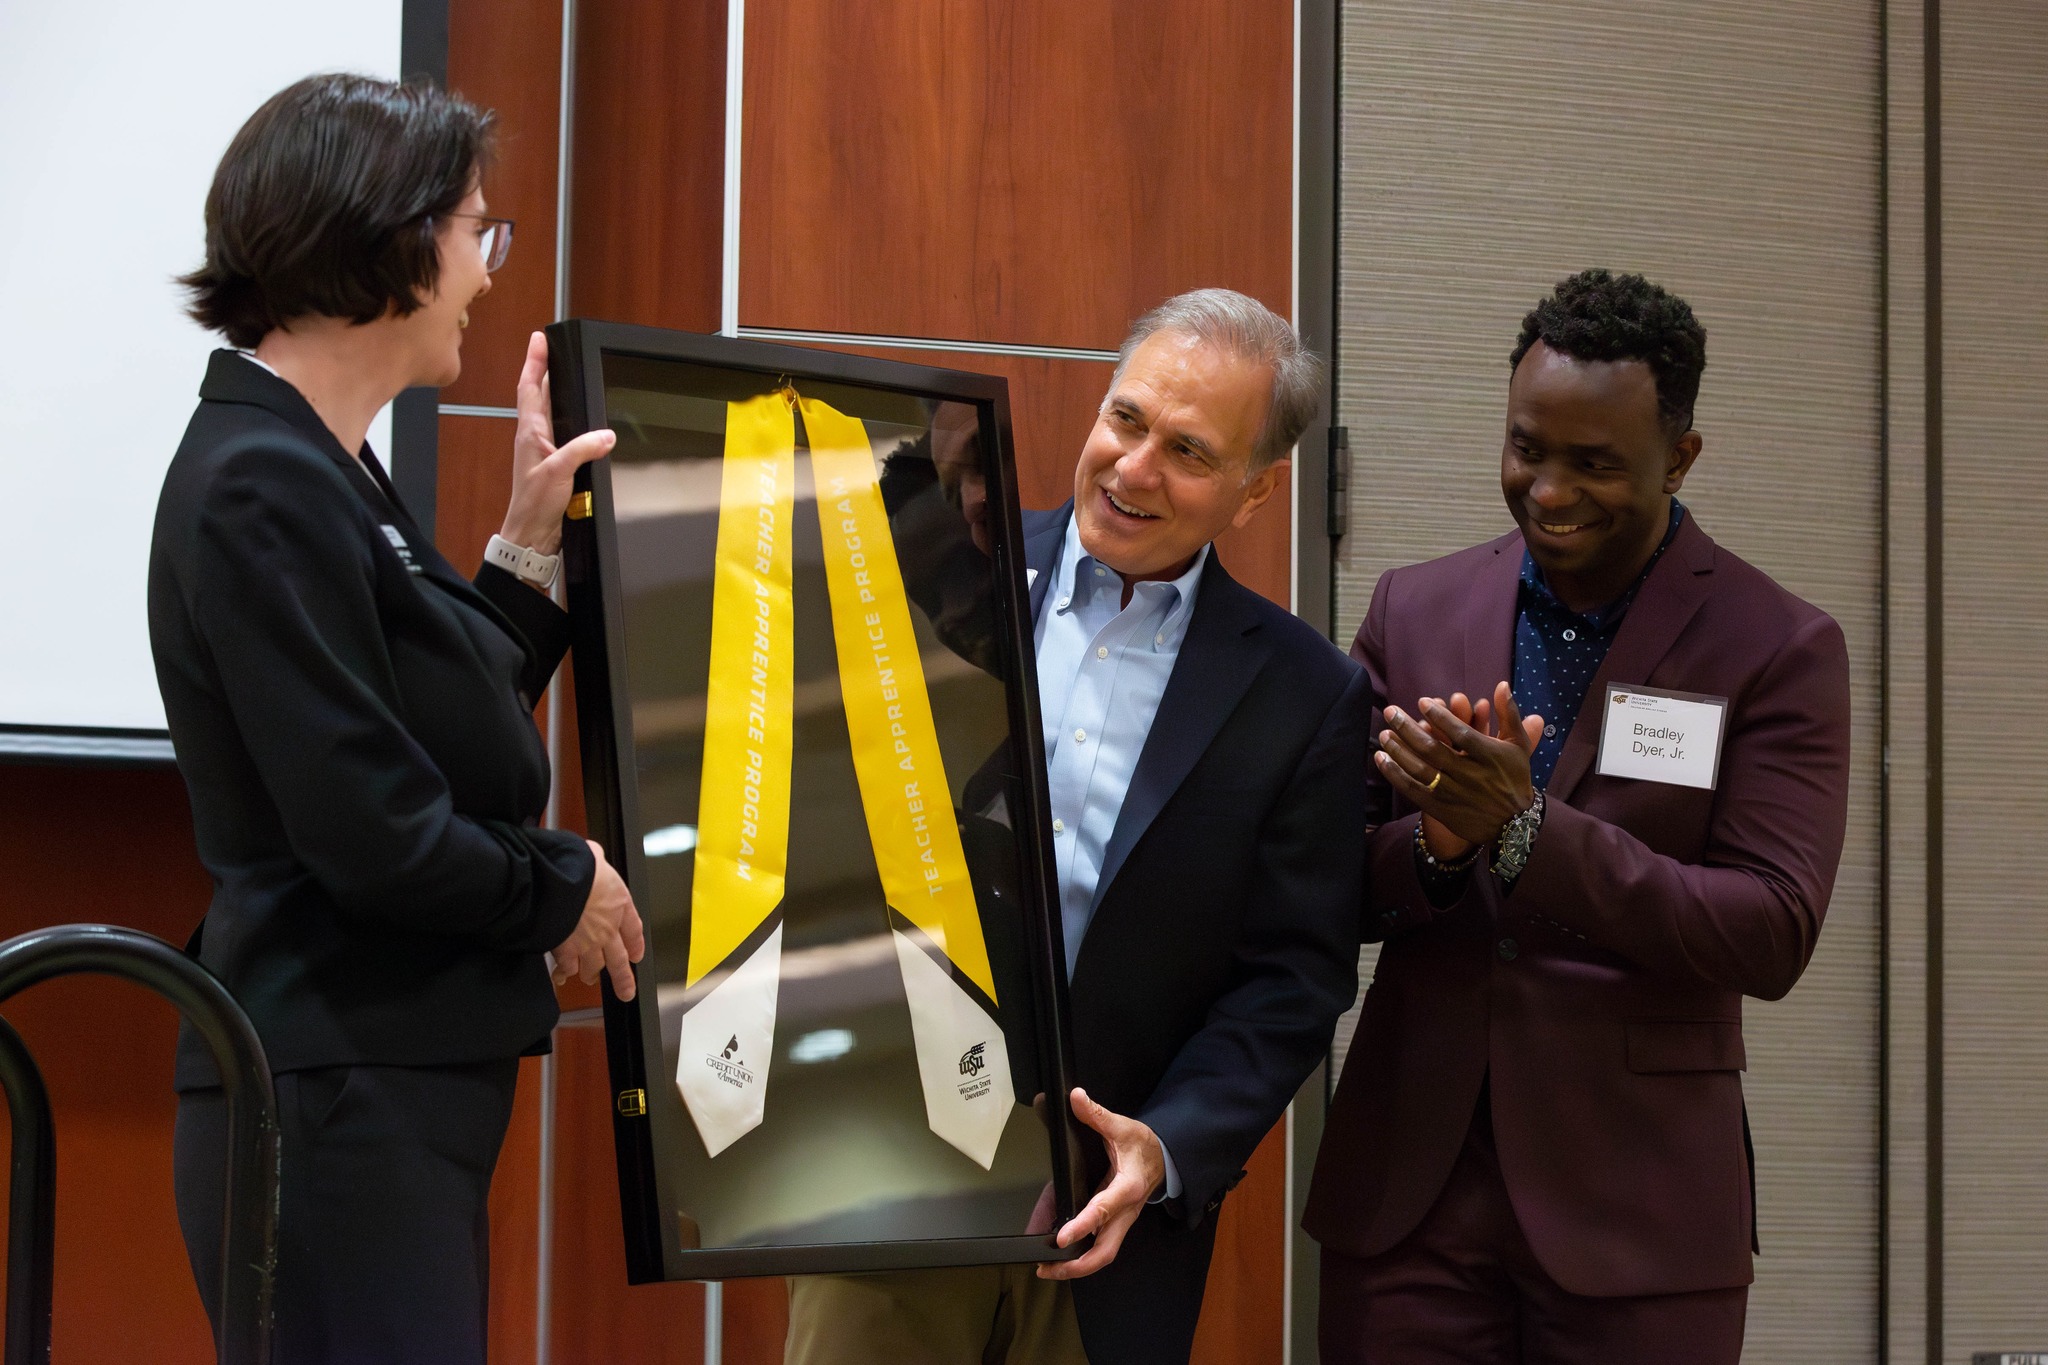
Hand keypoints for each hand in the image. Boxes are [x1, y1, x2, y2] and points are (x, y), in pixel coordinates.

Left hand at [499, 332, 615, 555]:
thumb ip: (582, 449)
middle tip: (554, 348)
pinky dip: (572, 420)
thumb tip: (606, 433)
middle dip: (545, 369)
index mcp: (530, 432)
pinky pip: (564, 434)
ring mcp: (544, 450)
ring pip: (551, 413)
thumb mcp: (559, 471)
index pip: (530, 387)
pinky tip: (583, 421)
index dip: (535, 362)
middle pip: (539, 394)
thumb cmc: (534, 504)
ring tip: (567, 374)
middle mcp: (535, 437)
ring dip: (557, 393)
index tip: (540, 339)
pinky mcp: (555, 465)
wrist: (531, 535)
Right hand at [550, 840, 644, 999]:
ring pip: (593, 968)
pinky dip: (564, 972)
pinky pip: (568, 967)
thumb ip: (596, 859)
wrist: (559, 883)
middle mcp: (607, 929)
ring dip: (591, 975)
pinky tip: (562, 976)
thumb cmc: (578, 867)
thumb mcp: (594, 856)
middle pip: (619, 961)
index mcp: (620, 905)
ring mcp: (587, 943)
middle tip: (626, 992)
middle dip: (623, 979)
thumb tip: (592, 853)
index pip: (634, 930)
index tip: (636, 955)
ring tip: (590, 980)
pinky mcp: (566, 950)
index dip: (636, 944)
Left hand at [1038, 1088, 1165, 1279]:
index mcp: (1128, 1187)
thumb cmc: (1144, 1145)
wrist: (1166, 1158)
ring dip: (1076, 1266)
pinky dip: (1079, 1255)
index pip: (1104, 1210)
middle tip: (1047, 1268)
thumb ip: (1097, 1115)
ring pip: (1102, 1254)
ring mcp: (1122, 1221)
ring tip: (1046, 1269)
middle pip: (1105, 1251)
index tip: (1062, 1237)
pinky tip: (1057, 1256)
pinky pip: (1099, 1245)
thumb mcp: (1123, 1126)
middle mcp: (1126, 1211)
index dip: (1083, 1225)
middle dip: (1076, 1265)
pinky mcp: (1116, 1224)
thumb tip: (1076, 1097)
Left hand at [1376, 681, 1543, 846]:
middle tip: (1390, 712)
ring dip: (1398, 750)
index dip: (1441, 717)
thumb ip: (1508, 714)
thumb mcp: (1517, 745)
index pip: (1461, 734)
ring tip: (1384, 733)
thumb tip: (1501, 684)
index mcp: (1489, 756)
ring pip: (1419, 769)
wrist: (1513, 825)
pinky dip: (1395, 774)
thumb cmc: (1514, 778)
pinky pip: (1412, 789)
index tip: (1422, 701)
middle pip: (1433, 749)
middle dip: (1408, 729)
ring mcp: (1453, 793)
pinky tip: (1381, 759)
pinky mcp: (1440, 808)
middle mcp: (1470, 775)